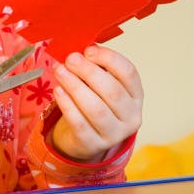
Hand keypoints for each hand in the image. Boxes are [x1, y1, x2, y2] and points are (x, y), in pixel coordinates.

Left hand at [50, 45, 142, 162]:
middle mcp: (131, 116)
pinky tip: (58, 91)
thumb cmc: (94, 101)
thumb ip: (95, 66)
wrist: (85, 137)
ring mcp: (114, 134)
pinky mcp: (93, 144)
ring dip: (75, 86)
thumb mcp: (100, 83)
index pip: (129, 73)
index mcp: (136, 95)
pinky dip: (67, 105)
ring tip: (60, 71)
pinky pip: (80, 124)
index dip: (109, 59)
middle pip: (113, 91)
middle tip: (70, 59)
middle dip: (89, 72)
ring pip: (96, 109)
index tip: (88, 50)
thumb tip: (79, 49)